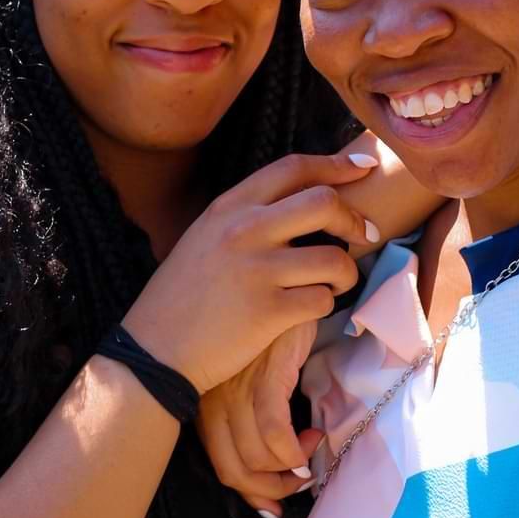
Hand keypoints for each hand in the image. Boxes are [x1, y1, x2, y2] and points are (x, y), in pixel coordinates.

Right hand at [123, 151, 377, 394]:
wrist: (155, 351)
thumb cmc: (182, 296)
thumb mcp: (205, 238)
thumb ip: (248, 217)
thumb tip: (309, 205)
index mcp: (228, 207)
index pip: (293, 168)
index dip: (336, 166)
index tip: (363, 169)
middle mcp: (243, 230)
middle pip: (324, 202)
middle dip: (354, 219)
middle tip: (362, 234)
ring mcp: (257, 271)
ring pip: (335, 258)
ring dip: (346, 273)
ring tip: (333, 283)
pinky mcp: (269, 312)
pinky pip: (323, 300)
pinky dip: (324, 306)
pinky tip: (306, 310)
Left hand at [197, 322, 323, 517]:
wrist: (280, 283)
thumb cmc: (267, 329)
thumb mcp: (249, 373)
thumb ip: (251, 411)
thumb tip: (270, 459)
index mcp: (208, 398)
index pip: (219, 462)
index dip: (248, 491)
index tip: (272, 503)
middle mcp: (216, 397)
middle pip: (233, 469)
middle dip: (268, 490)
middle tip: (297, 485)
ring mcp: (238, 386)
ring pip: (256, 456)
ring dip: (288, 471)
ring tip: (308, 458)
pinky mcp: (265, 375)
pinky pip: (276, 432)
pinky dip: (295, 450)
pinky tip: (312, 440)